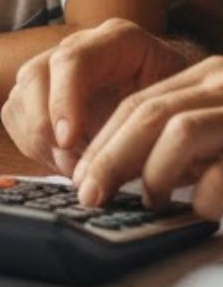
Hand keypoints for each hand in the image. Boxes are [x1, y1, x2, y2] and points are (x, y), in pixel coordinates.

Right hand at [2, 19, 189, 174]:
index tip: (68, 140)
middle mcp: (76, 47)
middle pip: (33, 76)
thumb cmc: (173, 105)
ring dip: (39, 141)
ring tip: (73, 167)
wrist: (166, 102)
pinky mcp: (34, 93)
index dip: (63, 101)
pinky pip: (14, 118)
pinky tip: (63, 160)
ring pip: (18, 99)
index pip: (72, 60)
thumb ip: (141, 125)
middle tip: (68, 163)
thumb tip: (111, 163)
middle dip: (43, 126)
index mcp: (116, 39)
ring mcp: (50, 69)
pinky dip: (32, 146)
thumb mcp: (171, 107)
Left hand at [72, 56, 222, 217]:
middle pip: (147, 112)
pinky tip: (201, 209)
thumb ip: (156, 139)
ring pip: (180, 129)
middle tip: (90, 195)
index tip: (78, 176)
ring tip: (152, 202)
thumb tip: (93, 176)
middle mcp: (221, 81)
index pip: (134, 103)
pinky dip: (207, 194)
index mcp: (201, 77)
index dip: (99, 141)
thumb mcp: (202, 134)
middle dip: (110, 157)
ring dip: (155, 172)